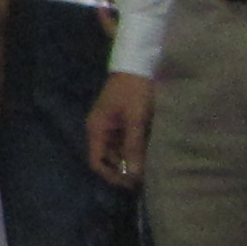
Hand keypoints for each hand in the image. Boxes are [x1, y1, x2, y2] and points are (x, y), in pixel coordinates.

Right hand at [86, 72, 155, 186]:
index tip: (131, 183)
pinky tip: (149, 152)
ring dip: (131, 159)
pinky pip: (126, 141)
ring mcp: (111, 125)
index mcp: (97, 129)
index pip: (96, 161)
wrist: (139, 62)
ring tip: (150, 167)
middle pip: (108, 158)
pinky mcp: (122, 121)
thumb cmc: (135, 90)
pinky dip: (136, 149)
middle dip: (124, 169)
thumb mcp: (136, 119)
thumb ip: (133, 146)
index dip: (111, 175)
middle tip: (145, 178)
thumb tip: (134, 174)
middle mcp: (100, 129)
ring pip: (118, 151)